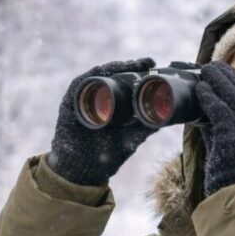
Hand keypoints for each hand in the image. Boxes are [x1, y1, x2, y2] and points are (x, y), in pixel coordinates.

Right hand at [47, 58, 157, 186]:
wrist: (80, 174)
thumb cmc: (103, 158)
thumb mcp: (129, 141)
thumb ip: (144, 129)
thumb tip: (166, 119)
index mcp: (111, 105)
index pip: (125, 83)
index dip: (138, 72)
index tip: (154, 65)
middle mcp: (97, 99)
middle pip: (113, 76)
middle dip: (130, 66)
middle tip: (147, 61)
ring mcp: (82, 100)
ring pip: (97, 76)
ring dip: (114, 68)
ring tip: (130, 65)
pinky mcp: (69, 104)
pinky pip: (79, 84)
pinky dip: (91, 77)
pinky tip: (104, 71)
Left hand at [195, 61, 234, 196]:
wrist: (234, 191)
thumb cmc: (228, 170)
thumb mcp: (227, 142)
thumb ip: (218, 124)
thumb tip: (202, 108)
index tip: (223, 70)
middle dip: (226, 74)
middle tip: (211, 66)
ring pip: (232, 95)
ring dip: (217, 80)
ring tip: (204, 71)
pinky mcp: (232, 136)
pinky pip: (220, 110)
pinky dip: (209, 98)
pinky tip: (201, 91)